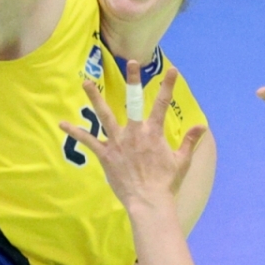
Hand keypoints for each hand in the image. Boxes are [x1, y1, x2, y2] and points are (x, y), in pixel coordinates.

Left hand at [59, 64, 205, 215]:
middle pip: (133, 102)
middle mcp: (135, 133)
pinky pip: (88, 141)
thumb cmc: (165, 183)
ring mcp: (118, 142)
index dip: (168, 86)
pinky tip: (62, 123)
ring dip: (95, 98)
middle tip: (131, 62)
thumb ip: (190, 141)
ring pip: (104, 115)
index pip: (163, 104)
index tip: (172, 70)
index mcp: (153, 133)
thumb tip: (202, 126)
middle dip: (133, 81)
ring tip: (86, 83)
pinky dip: (75, 132)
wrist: (148, 201)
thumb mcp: (181, 161)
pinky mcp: (105, 154)